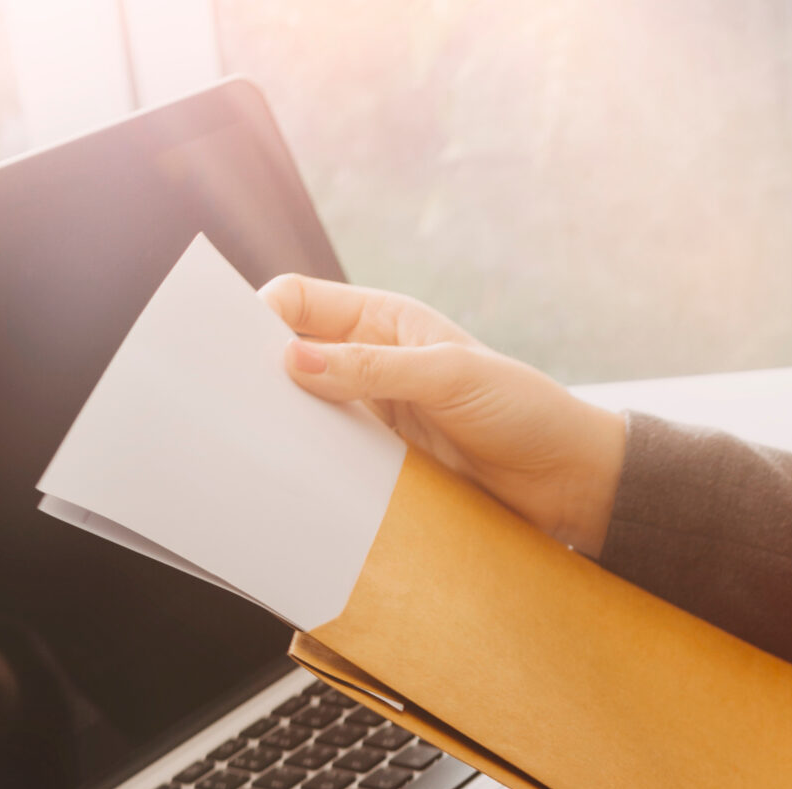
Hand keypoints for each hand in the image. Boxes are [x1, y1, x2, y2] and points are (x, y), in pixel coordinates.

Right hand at [261, 275, 627, 554]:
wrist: (570, 482)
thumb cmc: (525, 412)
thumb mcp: (450, 377)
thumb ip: (373, 369)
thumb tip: (293, 361)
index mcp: (386, 322)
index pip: (300, 303)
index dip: (261, 316)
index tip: (229, 346)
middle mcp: (372, 365)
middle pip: (292, 359)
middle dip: (257, 374)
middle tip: (221, 401)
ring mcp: (376, 417)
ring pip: (306, 414)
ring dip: (281, 426)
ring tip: (245, 444)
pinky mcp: (383, 465)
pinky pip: (332, 462)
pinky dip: (309, 467)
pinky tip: (287, 480)